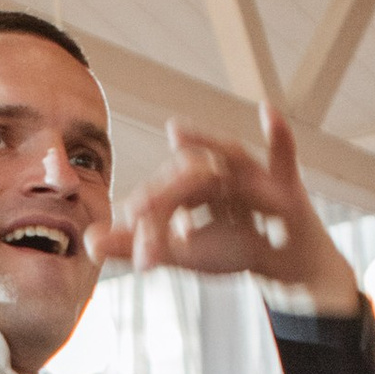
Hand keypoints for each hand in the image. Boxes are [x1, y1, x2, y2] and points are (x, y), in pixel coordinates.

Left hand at [86, 107, 357, 313]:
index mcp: (193, 184)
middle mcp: (221, 172)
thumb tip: (87, 241)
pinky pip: (285, 154)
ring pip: (231, 158)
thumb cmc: (234, 248)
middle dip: (167, 196)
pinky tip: (267, 110)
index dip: (149, 220)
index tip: (133, 241)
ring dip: (208, 143)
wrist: (286, 263)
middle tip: (138, 214)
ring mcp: (255, 176)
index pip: (165, 197)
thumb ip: (136, 246)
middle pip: (192, 175)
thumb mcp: (183, 254)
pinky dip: (279, 133)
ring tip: (177, 132)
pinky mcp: (287, 184)